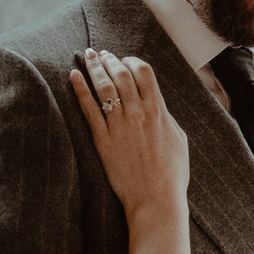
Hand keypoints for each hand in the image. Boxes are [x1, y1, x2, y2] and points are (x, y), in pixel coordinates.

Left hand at [70, 48, 188, 218]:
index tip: (124, 60)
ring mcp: (119, 127)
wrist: (156, 200)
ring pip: (104, 87)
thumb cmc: (172, 174)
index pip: (143, 72)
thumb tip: (158, 103)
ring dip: (95, 67)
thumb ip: (167, 117)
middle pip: (121, 75)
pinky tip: (73, 76)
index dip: (131, 61)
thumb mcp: (179, 139)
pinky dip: (80, 90)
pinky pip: (89, 110)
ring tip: (88, 56)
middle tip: (101, 53)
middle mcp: (138, 114)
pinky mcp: (103, 141)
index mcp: (159, 111)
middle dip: (110, 59)